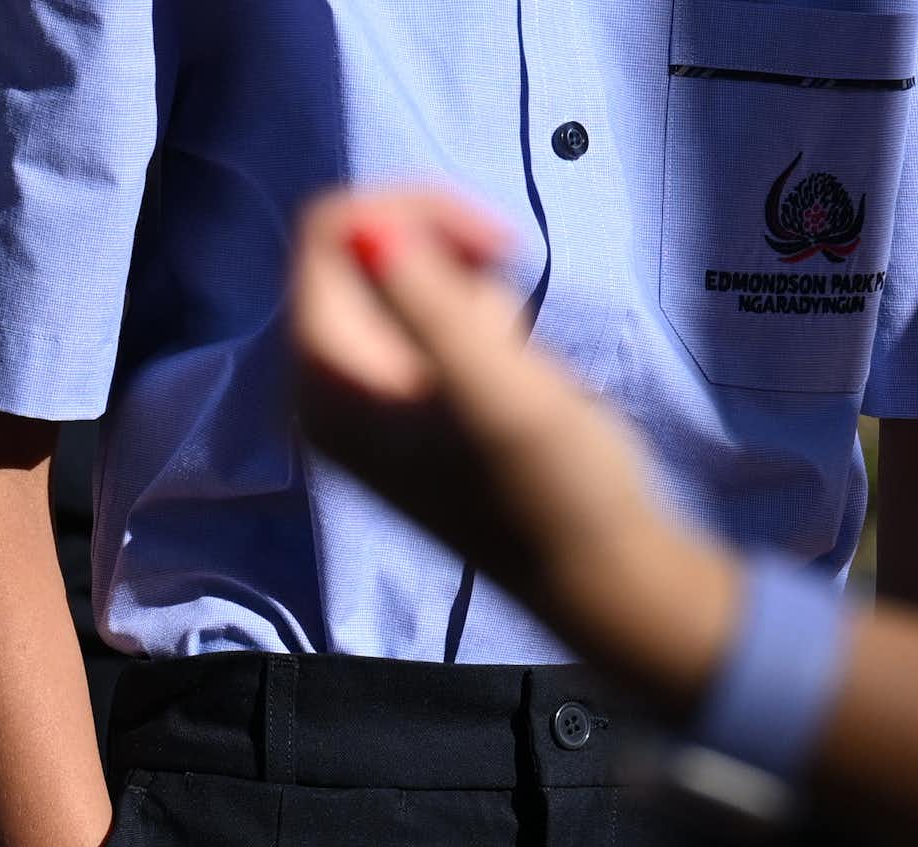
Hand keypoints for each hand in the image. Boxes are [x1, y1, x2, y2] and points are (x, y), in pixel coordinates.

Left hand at [289, 188, 737, 710]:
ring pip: (400, 276)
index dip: (411, 211)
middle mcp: (326, 389)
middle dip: (442, 249)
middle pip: (356, 248)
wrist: (593, 565)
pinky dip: (471, 315)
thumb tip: (369, 229)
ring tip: (507, 351)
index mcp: (324, 387)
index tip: (492, 243)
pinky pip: (425, 313)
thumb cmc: (551, 486)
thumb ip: (428, 306)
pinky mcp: (407, 398)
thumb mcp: (494, 389)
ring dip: (465, 286)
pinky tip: (505, 365)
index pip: (327, 235)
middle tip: (508, 291)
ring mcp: (365, 395)